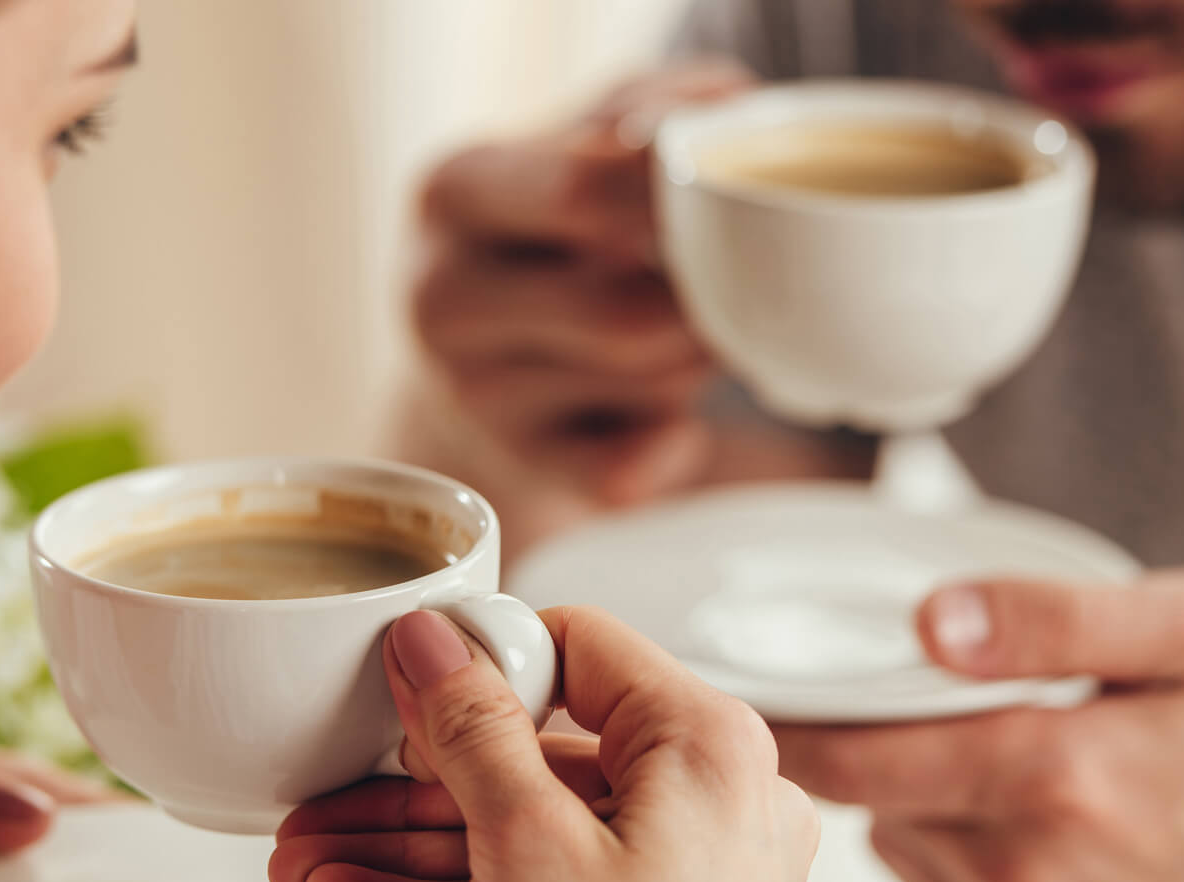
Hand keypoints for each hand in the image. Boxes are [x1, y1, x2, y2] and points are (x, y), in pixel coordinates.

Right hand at [272, 607, 817, 881]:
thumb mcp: (527, 848)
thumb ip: (470, 732)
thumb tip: (434, 644)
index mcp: (708, 749)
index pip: (582, 648)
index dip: (483, 660)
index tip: (403, 681)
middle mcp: (710, 801)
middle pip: (540, 749)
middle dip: (415, 781)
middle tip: (331, 787)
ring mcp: (682, 875)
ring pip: (526, 828)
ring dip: (411, 845)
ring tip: (308, 856)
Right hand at [412, 62, 752, 509]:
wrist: (476, 349)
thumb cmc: (559, 226)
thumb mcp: (585, 137)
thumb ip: (656, 110)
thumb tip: (723, 127)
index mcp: (456, 190)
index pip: (587, 192)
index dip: (686, 197)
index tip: (733, 195)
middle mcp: (442, 300)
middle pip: (630, 314)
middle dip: (707, 300)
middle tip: (740, 277)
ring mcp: (473, 398)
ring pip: (650, 386)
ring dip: (701, 356)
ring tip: (686, 326)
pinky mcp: (518, 470)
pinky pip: (638, 469)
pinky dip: (677, 441)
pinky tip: (662, 410)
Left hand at [775, 571, 1183, 881]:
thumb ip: (1060, 617)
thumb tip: (936, 618)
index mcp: (1058, 775)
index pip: (856, 752)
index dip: (793, 720)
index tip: (753, 690)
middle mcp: (1025, 872)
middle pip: (872, 797)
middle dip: (875, 745)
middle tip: (923, 700)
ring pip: (902, 847)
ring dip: (925, 802)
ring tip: (1020, 765)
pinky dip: (965, 858)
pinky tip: (1045, 831)